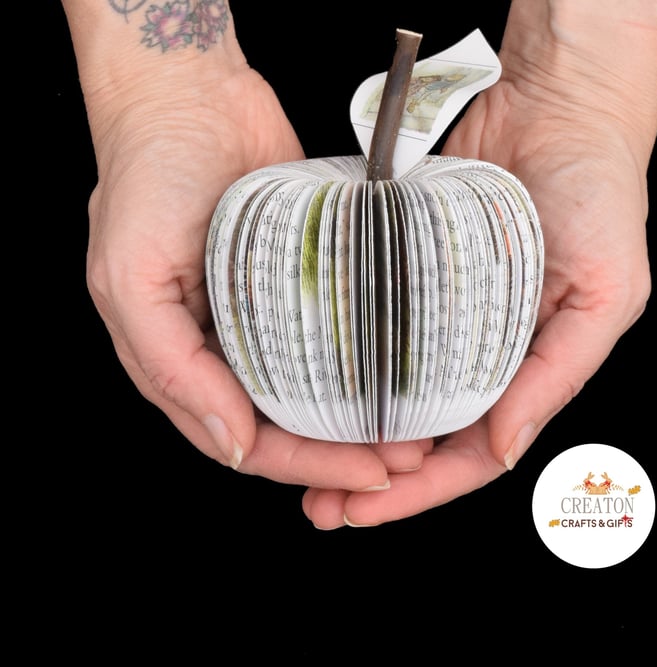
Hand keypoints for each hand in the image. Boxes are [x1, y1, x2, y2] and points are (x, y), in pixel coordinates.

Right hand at [84, 59, 427, 490]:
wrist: (191, 92)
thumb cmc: (149, 172)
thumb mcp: (131, 274)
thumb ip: (169, 367)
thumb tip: (231, 442)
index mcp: (176, 359)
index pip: (245, 441)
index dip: (305, 467)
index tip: (367, 475)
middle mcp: (220, 348)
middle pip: (286, 427)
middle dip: (343, 453)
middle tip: (404, 459)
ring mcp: (261, 318)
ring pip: (314, 393)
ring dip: (361, 420)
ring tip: (415, 433)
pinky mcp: (297, 284)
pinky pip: (331, 340)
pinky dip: (363, 368)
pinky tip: (399, 380)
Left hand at [302, 5, 656, 527]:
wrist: (558, 105)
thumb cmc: (598, 191)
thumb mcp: (604, 291)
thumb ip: (558, 375)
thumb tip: (503, 448)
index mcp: (532, 369)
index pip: (475, 452)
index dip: (423, 489)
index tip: (367, 510)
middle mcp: (483, 354)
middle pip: (425, 436)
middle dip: (374, 479)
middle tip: (320, 506)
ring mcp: (443, 319)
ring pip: (393, 395)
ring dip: (351, 433)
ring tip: (300, 461)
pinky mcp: (410, 279)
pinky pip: (376, 334)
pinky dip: (346, 368)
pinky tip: (311, 390)